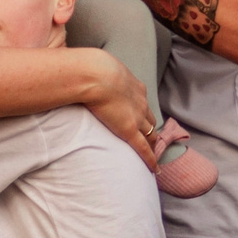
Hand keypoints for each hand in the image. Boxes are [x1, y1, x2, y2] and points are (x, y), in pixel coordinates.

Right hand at [76, 49, 162, 170]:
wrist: (96, 75)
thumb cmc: (93, 69)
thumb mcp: (100, 68)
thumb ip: (98, 75)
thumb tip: (83, 73)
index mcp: (134, 87)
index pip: (142, 103)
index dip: (142, 112)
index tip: (141, 118)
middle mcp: (141, 103)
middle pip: (150, 120)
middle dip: (151, 129)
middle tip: (150, 139)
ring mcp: (137, 117)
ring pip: (150, 134)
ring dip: (152, 143)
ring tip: (151, 152)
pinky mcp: (130, 130)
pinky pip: (144, 149)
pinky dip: (151, 159)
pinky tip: (154, 169)